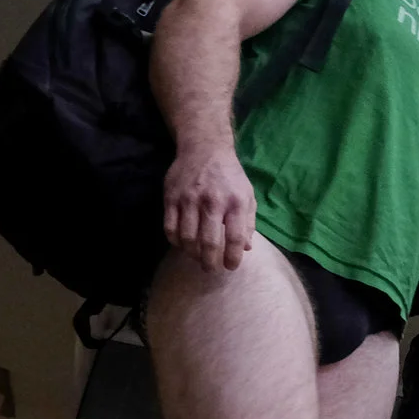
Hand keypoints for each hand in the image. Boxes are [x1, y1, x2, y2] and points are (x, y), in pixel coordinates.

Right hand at [163, 148, 256, 271]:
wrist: (204, 149)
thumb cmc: (230, 176)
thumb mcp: (247, 196)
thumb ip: (248, 222)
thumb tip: (246, 248)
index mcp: (236, 202)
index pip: (235, 238)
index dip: (233, 257)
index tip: (231, 266)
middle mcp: (212, 201)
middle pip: (209, 242)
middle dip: (210, 262)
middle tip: (211, 269)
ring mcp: (189, 199)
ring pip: (187, 237)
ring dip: (192, 253)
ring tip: (197, 257)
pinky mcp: (171, 197)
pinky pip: (170, 227)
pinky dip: (176, 241)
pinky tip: (182, 244)